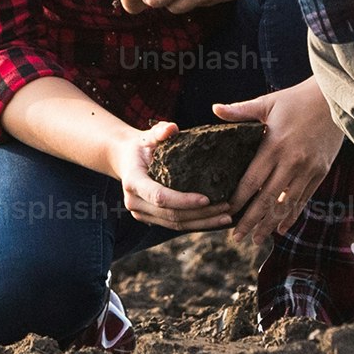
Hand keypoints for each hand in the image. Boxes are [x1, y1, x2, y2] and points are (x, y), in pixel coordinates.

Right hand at [109, 121, 233, 232]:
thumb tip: (172, 128)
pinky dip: (196, 223)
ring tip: (226, 216)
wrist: (127, 159)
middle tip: (226, 207)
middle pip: (171, 215)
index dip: (183, 200)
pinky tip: (215, 219)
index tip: (207, 198)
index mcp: (132, 182)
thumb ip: (160, 131)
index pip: (160, 197)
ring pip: (175, 225)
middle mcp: (134, 202)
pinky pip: (175, 225)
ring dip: (202, 222)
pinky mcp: (151, 219)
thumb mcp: (150, 135)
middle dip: (200, 214)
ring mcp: (141, 213)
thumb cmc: (143, 145)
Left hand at [215, 81, 346, 252]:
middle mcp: (292, 161)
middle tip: (237, 237)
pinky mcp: (320, 172)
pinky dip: (292, 215)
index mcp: (275, 145)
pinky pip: (304, 199)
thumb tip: (214, 109)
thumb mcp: (267, 103)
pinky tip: (281, 228)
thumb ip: (240, 111)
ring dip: (270, 224)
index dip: (239, 199)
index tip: (226, 213)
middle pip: (268, 199)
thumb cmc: (296, 100)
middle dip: (251, 220)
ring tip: (256, 239)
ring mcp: (308, 169)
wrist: (333, 100)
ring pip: (286, 204)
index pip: (253, 180)